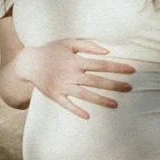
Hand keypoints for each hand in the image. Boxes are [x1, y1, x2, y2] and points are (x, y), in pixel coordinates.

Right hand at [19, 40, 134, 117]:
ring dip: (100, 100)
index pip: (101, 65)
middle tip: (129, 88)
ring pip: (85, 95)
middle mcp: (70, 74)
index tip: (132, 70)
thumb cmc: (52, 51)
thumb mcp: (69, 43)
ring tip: (115, 104)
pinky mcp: (54, 95)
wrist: (28, 63)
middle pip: (96, 81)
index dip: (117, 67)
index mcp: (75, 61)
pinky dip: (76, 110)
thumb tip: (107, 51)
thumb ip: (88, 45)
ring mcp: (62, 86)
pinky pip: (67, 105)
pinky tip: (87, 116)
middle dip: (114, 85)